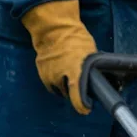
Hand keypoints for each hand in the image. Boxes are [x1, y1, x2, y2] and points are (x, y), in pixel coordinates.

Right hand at [21, 0, 96, 114]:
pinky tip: (60, 72)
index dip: (82, 106)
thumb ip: (90, 69)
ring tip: (69, 75)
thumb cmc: (74, 37)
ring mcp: (48, 74)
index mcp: (75, 71)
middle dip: (74, 92)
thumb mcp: (90, 53)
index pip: (77, 96)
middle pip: (68, 94)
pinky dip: (55, 81)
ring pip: (58, 90)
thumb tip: (96, 78)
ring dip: (64, 86)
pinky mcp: (41, 72)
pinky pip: (50, 83)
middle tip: (80, 83)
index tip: (86, 108)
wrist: (52, 28)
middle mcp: (59, 76)